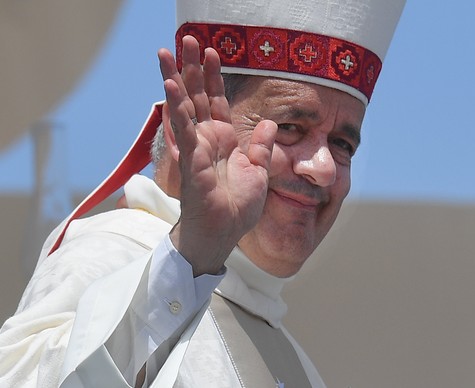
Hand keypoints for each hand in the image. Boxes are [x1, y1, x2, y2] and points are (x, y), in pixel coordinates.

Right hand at [158, 36, 276, 275]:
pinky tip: (170, 84)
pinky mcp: (192, 159)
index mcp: (224, 139)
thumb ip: (263, 146)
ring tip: (168, 51)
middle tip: (186, 39)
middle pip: (197, 95)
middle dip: (192, 67)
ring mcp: (197, 146)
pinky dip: (177, 106)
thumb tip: (272, 123)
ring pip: (185, 105)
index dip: (213, 76)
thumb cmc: (237, 207)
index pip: (217, 100)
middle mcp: (207, 138)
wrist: (224, 233)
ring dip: (177, 77)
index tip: (212, 51)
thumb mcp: (260, 172)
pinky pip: (184, 128)